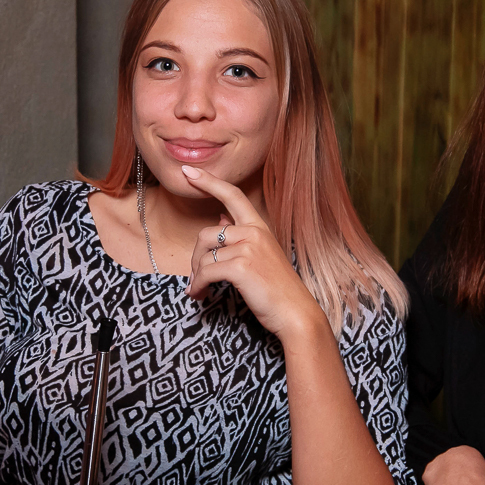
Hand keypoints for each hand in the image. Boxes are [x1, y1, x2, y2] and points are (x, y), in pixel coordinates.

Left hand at [180, 165, 324, 339]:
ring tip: (199, 290)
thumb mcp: (261, 257)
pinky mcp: (241, 267)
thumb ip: (240, 236)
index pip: (232, 195)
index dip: (209, 182)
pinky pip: (206, 272)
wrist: (296, 313)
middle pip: (206, 234)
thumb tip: (221, 218)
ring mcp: (248, 248)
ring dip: (196, 276)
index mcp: (260, 227)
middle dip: (194, 258)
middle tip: (196, 278)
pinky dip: (198, 285)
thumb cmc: (278, 289)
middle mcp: (254, 233)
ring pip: (203, 256)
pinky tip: (200, 295)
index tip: (189, 171)